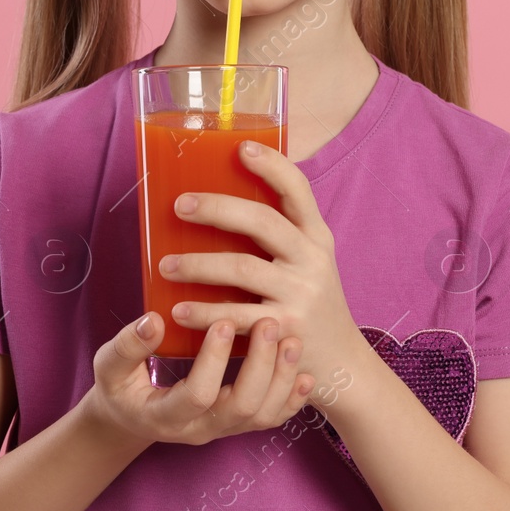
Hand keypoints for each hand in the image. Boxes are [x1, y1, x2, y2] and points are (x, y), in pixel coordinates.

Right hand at [84, 311, 315, 447]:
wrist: (133, 416)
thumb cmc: (120, 387)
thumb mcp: (109, 368)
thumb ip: (127, 346)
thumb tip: (154, 320)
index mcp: (166, 416)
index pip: (198, 394)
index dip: (213, 360)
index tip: (223, 320)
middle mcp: (200, 429)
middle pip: (242, 407)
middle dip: (260, 365)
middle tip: (269, 322)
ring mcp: (223, 429)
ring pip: (263, 416)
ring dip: (282, 379)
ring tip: (292, 340)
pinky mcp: (239, 424)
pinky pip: (272, 419)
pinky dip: (292, 399)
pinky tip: (305, 374)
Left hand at [158, 139, 365, 391]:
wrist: (343, 363)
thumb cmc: (312, 303)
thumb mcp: (309, 262)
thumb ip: (280, 236)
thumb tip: (219, 202)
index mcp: (316, 237)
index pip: (298, 190)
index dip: (271, 166)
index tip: (240, 147)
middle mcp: (312, 261)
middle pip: (264, 223)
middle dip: (218, 209)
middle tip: (180, 206)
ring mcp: (301, 295)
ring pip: (243, 269)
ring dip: (199, 264)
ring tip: (166, 264)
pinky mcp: (286, 331)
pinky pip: (237, 317)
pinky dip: (204, 313)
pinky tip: (178, 309)